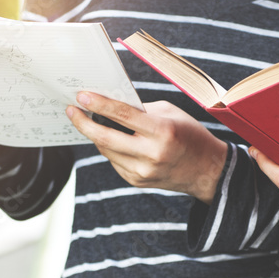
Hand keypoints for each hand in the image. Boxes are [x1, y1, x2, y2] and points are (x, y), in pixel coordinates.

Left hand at [67, 93, 228, 203]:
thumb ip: (141, 111)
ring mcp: (143, 171)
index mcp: (162, 132)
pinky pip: (115, 162)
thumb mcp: (170, 114)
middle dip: (84, 123)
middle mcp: (151, 154)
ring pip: (107, 151)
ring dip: (95, 135)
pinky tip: (110, 140)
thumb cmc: (189, 134)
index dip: (99, 104)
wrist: (207, 170)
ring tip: (87, 121)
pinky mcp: (138, 181)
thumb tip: (110, 105)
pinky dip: (110, 149)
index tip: (81, 96)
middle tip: (72, 111)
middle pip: (106, 137)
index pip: (123, 115)